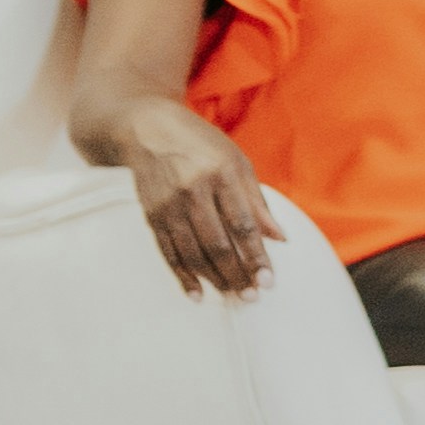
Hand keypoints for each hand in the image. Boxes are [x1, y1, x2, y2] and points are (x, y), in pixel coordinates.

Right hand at [115, 103, 276, 295]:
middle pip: (218, 243)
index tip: (268, 280)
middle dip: (237, 273)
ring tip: (232, 296)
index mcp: (221, 173)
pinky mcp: (150, 216)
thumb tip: (279, 237)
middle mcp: (193, 190)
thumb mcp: (237, 161)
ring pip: (193, 252)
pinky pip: (168, 252)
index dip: (256, 256)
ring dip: (213, 279)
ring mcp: (168, 205)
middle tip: (252, 296)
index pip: (243, 224)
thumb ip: (257, 201)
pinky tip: (196, 293)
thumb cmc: (200, 144)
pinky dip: (182, 275)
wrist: (146, 129)